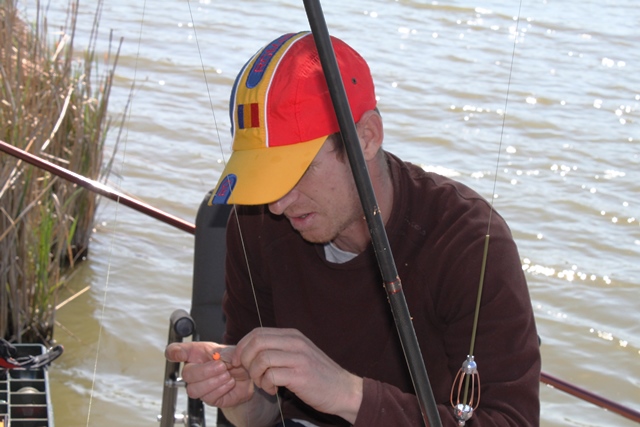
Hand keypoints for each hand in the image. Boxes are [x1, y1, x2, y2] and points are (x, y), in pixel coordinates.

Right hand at [165, 341, 253, 407]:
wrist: (246, 376)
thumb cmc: (234, 361)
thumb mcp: (231, 350)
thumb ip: (226, 352)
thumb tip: (221, 357)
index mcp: (195, 353)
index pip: (175, 351)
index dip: (174, 352)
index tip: (178, 353)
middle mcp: (194, 370)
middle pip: (186, 374)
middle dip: (205, 371)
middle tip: (222, 366)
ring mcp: (199, 385)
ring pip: (194, 389)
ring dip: (213, 381)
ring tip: (227, 375)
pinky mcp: (209, 398)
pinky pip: (208, 397)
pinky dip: (221, 388)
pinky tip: (229, 382)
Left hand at [234, 328, 362, 422]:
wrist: (343, 390)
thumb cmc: (317, 375)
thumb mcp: (298, 354)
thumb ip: (278, 349)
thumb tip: (247, 350)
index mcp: (293, 335)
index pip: (257, 332)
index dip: (242, 346)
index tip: (238, 361)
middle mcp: (295, 342)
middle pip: (257, 342)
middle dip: (245, 359)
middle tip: (249, 373)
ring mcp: (299, 358)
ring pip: (261, 359)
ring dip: (256, 375)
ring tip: (263, 383)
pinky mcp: (300, 375)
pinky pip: (271, 376)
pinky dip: (266, 385)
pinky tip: (273, 390)